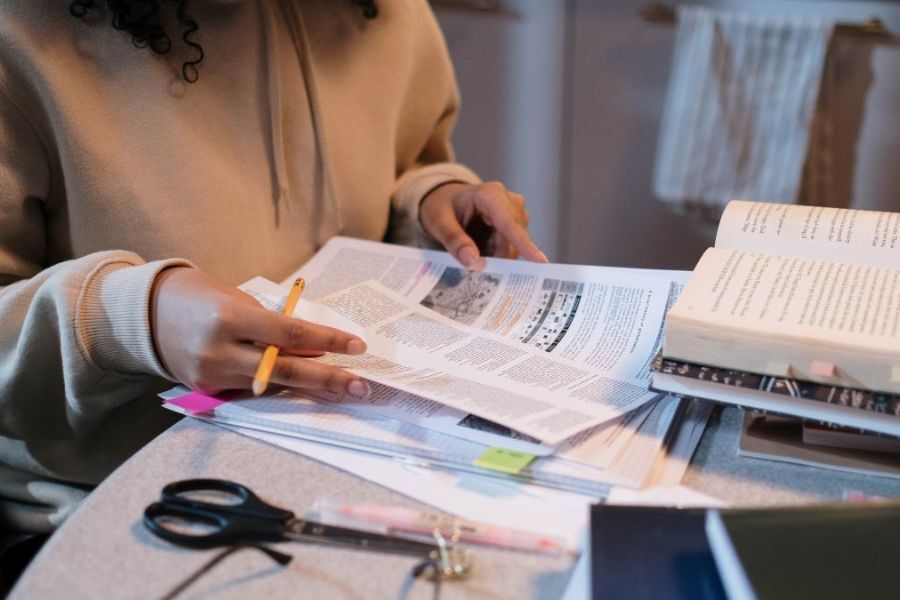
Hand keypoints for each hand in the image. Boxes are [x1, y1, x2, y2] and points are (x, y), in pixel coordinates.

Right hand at [150, 267, 368, 396]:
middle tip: (361, 385)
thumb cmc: (203, 297)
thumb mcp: (241, 301)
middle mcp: (219, 350)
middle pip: (285, 370)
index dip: (326, 342)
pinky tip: (304, 390)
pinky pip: (251, 390)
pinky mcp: (206, 390)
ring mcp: (211, 375)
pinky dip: (278, 388)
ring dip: (310, 388)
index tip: (356, 346)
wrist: (148, 313)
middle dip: (328, 379)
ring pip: (271, 386)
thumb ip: (274, 327)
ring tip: (343, 389)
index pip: (289, 335)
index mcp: (230, 318)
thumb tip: (314, 351)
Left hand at [419, 181, 548, 266]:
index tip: (541, 262)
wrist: (445, 200)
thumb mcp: (439, 222)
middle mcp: (510, 202)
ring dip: (491, 257)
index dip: (525, 245)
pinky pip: (509, 250)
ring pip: (511, 249)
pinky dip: (493, 255)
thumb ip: (455, 241)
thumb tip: (473, 261)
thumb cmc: (441, 206)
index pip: (510, 224)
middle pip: (511, 242)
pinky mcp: (515, 227)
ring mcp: (516, 215)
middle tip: (470, 266)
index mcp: (491, 194)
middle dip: (493, 258)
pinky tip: (479, 250)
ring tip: (469, 251)